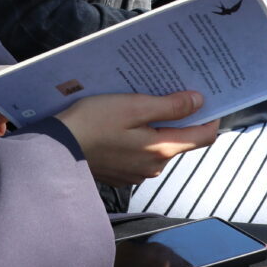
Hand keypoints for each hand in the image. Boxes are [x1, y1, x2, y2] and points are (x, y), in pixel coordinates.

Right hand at [57, 92, 218, 185]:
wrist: (57, 149)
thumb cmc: (93, 123)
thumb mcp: (134, 106)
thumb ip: (169, 106)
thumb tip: (199, 102)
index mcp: (161, 150)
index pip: (203, 137)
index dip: (210, 116)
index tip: (207, 98)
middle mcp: (154, 167)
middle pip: (180, 140)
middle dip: (179, 118)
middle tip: (168, 92)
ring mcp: (137, 173)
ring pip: (159, 146)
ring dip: (157, 128)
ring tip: (141, 106)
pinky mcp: (121, 173)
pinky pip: (140, 153)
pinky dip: (139, 138)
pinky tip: (123, 124)